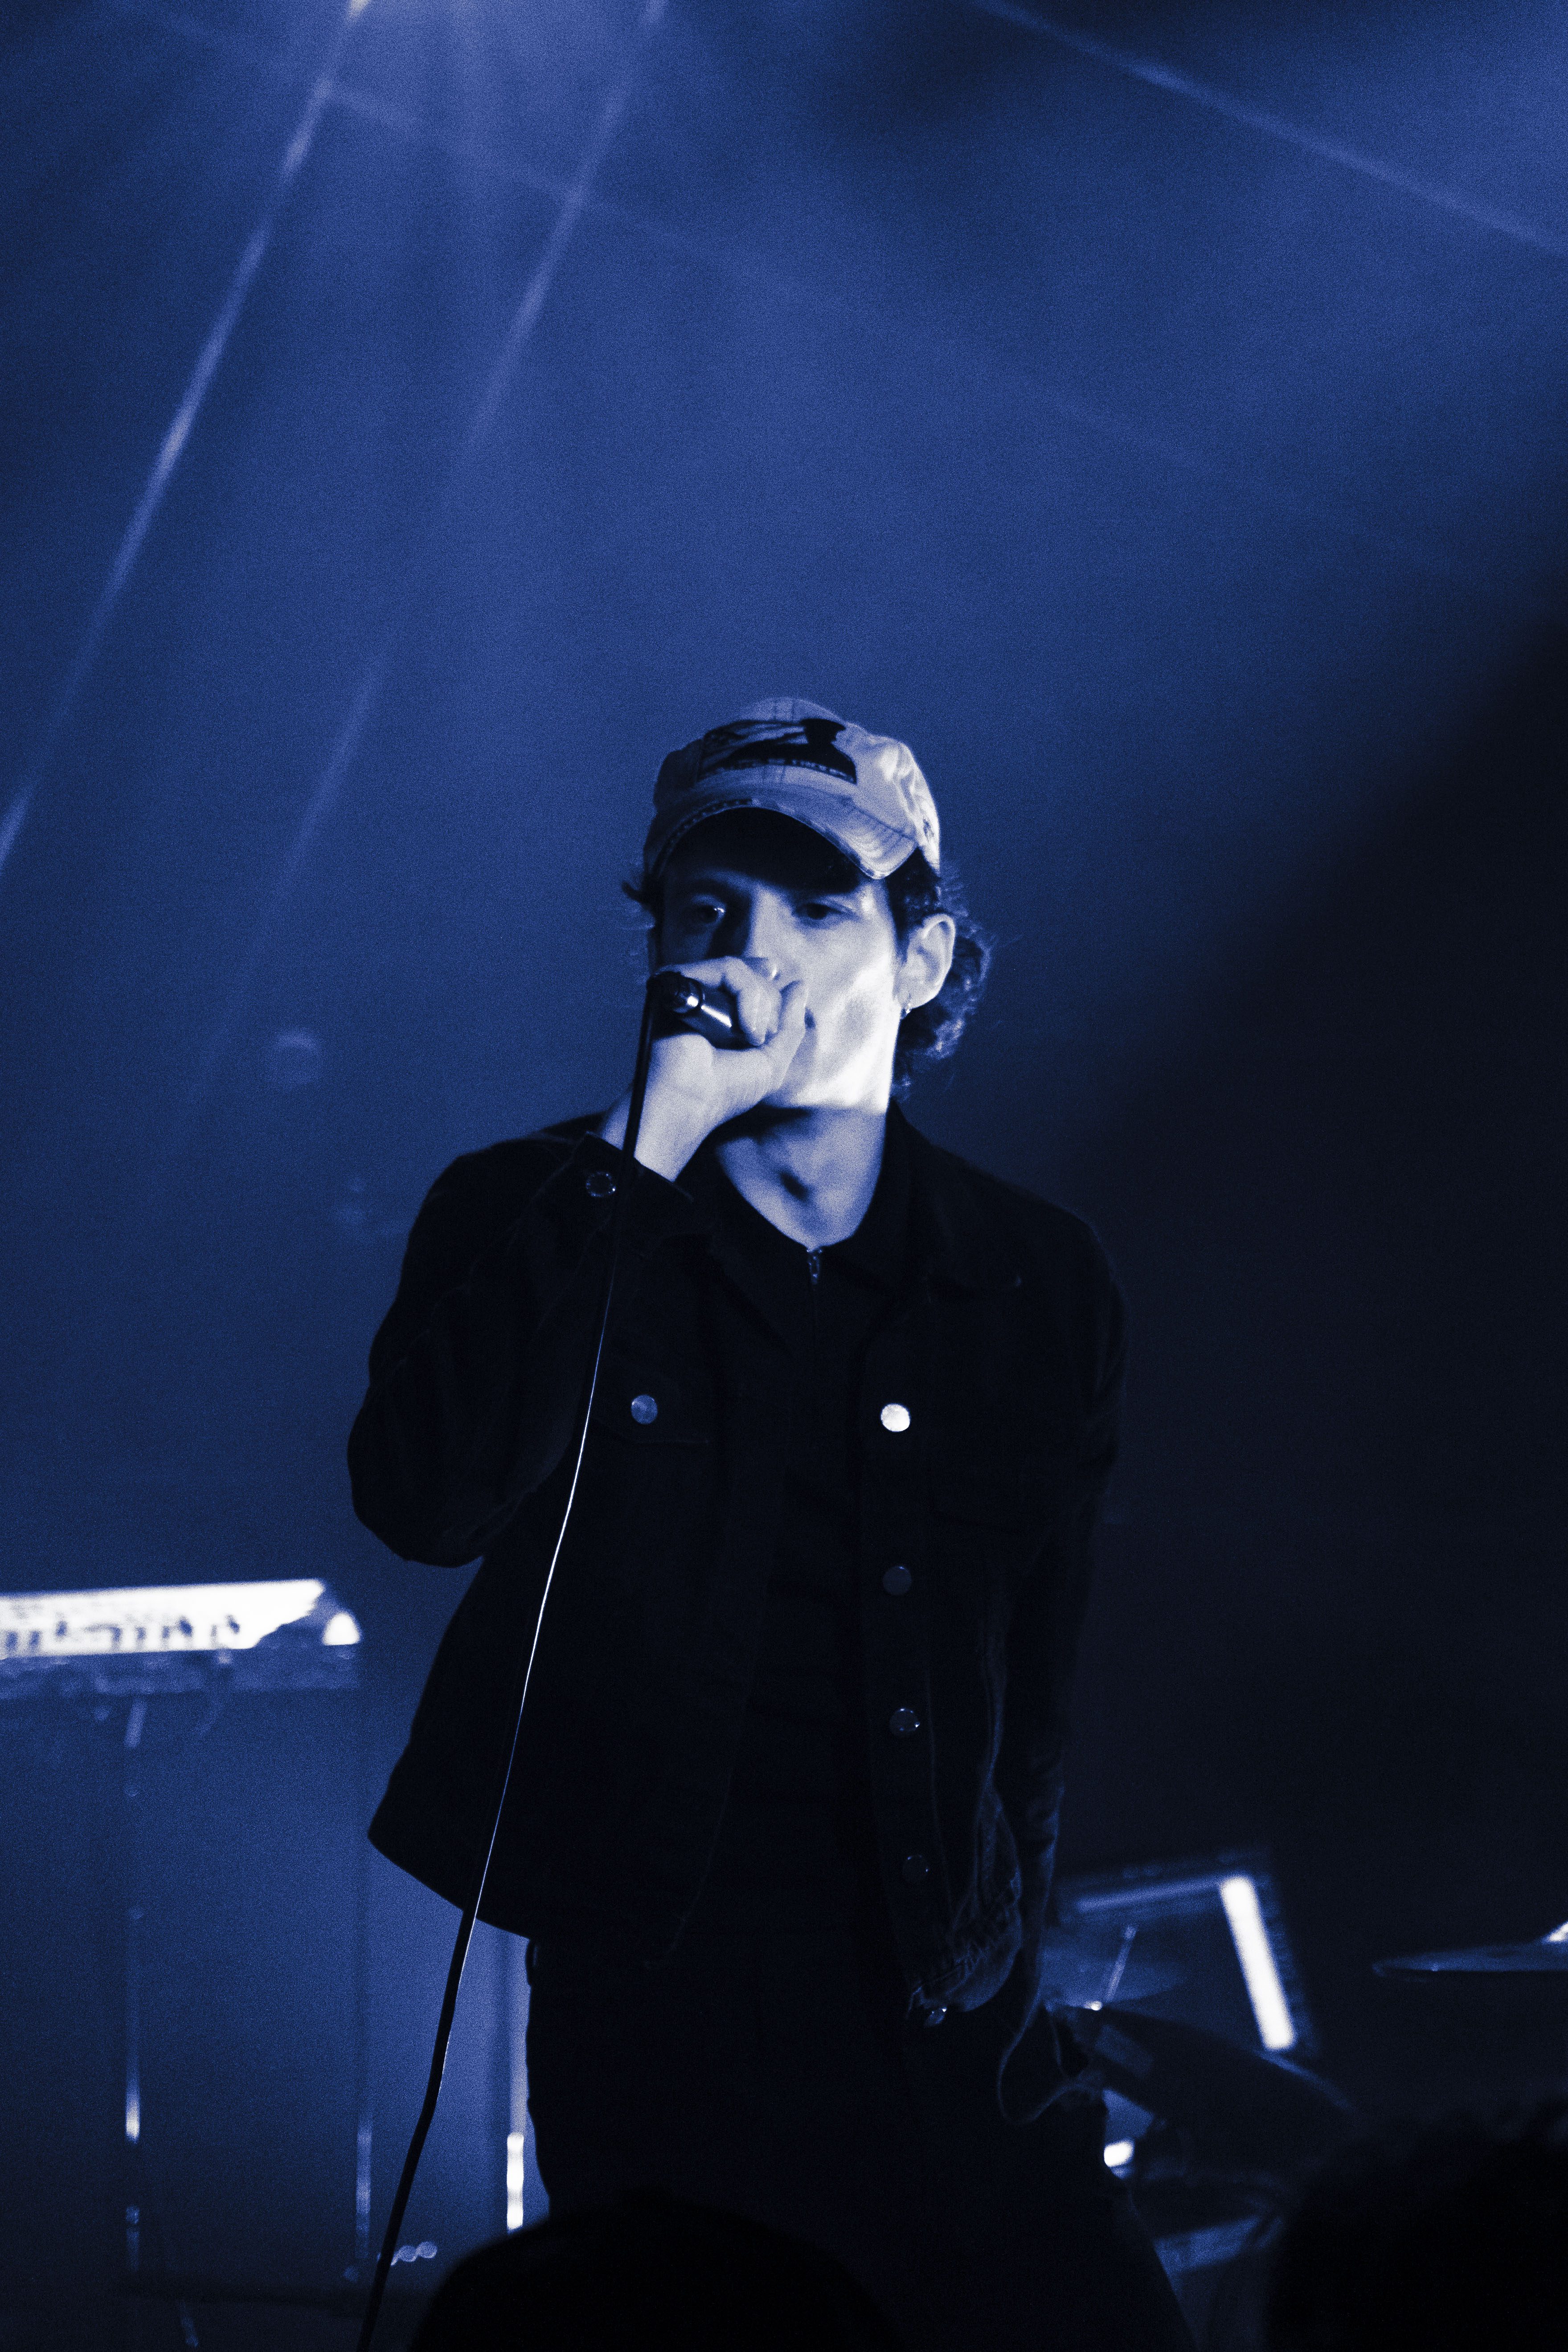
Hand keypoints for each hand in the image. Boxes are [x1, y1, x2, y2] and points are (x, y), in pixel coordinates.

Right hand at [599, 959, 807, 1178]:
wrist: (690, 1099)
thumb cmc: (725, 1090)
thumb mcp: (771, 1061)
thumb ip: (789, 1025)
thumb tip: (799, 985)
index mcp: (722, 1011)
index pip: (753, 976)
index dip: (767, 983)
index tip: (770, 1006)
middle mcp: (705, 995)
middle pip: (752, 973)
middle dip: (768, 1007)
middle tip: (756, 1040)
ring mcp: (693, 987)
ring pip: (741, 970)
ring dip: (760, 1006)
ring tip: (751, 1038)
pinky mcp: (683, 981)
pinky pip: (730, 969)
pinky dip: (748, 998)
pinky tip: (745, 1030)